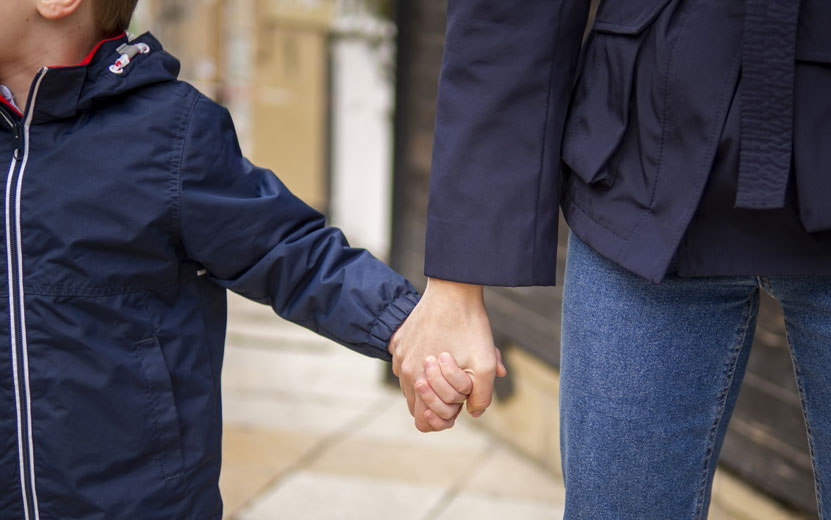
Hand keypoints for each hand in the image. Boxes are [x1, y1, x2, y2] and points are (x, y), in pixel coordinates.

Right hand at [388, 277, 505, 431]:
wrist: (454, 288)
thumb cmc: (470, 326)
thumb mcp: (485, 365)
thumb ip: (481, 397)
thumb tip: (473, 413)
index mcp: (419, 380)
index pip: (422, 422)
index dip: (443, 419)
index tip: (459, 404)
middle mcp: (403, 369)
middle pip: (417, 404)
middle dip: (438, 401)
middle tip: (459, 384)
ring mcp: (399, 353)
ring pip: (411, 384)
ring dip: (431, 383)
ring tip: (451, 364)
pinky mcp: (400, 340)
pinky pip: (407, 364)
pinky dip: (422, 366)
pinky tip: (438, 351)